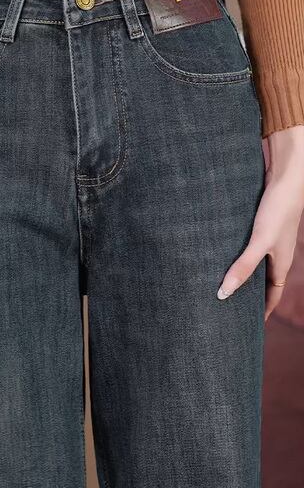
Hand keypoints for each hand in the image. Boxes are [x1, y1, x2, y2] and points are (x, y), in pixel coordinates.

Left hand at [217, 125, 303, 320]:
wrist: (286, 175)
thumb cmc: (277, 210)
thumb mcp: (259, 242)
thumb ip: (243, 267)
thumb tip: (223, 294)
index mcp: (280, 264)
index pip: (272, 296)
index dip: (261, 311)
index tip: (247, 326)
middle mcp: (275, 253)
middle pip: (260, 280)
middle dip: (246, 294)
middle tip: (225, 306)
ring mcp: (267, 238)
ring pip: (252, 261)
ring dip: (238, 270)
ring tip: (215, 280)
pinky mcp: (258, 223)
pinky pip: (245, 244)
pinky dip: (233, 251)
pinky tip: (216, 248)